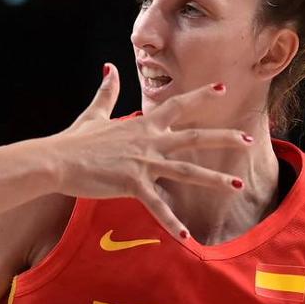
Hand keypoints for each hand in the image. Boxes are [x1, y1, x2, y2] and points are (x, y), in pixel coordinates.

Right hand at [51, 64, 252, 237]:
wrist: (57, 160)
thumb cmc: (74, 140)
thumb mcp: (95, 113)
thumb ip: (107, 92)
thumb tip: (109, 68)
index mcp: (142, 124)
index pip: (178, 106)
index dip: (200, 96)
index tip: (222, 88)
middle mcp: (149, 141)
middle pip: (195, 137)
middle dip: (223, 138)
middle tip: (247, 138)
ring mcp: (144, 163)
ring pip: (187, 171)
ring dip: (214, 179)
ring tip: (236, 185)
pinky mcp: (133, 185)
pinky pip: (157, 206)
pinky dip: (171, 222)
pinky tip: (186, 236)